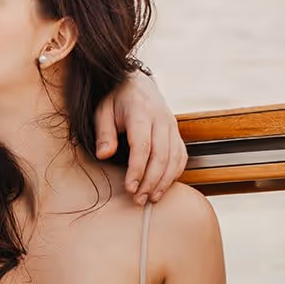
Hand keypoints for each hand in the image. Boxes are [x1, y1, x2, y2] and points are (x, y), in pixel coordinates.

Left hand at [94, 67, 187, 204]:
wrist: (138, 83)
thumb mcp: (103, 110)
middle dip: (151, 181)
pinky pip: (181, 156)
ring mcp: (172, 126)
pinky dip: (174, 173)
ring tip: (151, 198)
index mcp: (141, 112)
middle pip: (161, 155)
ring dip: (164, 181)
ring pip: (174, 158)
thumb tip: (104, 155)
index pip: (143, 146)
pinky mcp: (177, 133)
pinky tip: (163, 186)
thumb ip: (104, 133)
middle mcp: (161, 119)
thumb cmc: (116, 99)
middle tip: (139, 200)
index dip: (137, 170)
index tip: (130, 188)